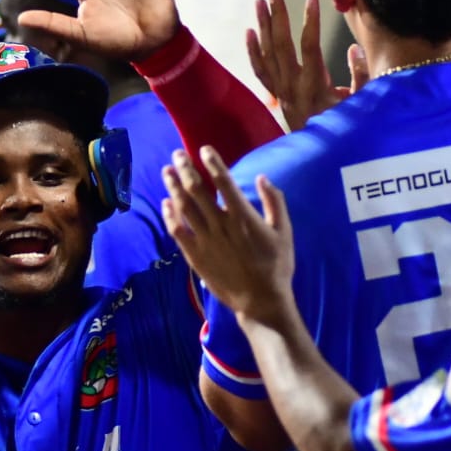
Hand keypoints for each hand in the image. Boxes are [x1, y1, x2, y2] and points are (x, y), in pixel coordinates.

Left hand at [161, 147, 294, 324]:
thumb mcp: (284, 232)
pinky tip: (166, 203)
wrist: (260, 300)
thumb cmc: (276, 265)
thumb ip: (275, 202)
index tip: (204, 149)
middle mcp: (220, 224)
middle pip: (196, 189)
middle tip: (177, 154)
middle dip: (185, 168)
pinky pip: (177, 230)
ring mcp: (204, 240)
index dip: (212, 162)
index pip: (223, 181)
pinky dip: (170, 215)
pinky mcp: (194, 255)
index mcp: (242, 216)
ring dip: (173, 186)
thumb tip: (263, 178)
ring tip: (166, 171)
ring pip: (183, 207)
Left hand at [246, 0, 366, 130]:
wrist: (324, 160)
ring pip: (267, 54)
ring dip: (263, 26)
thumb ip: (359, 77)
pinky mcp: (277, 97)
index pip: (310, 47)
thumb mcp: (360, 106)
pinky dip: (253, 51)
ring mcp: (282, 93)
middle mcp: (293, 88)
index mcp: (315, 87)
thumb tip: (354, 48)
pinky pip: (261, 71)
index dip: (310, 21)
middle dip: (277, 14)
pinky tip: (250, 31)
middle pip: (281, 45)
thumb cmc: (348, 131)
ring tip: (260, 1)